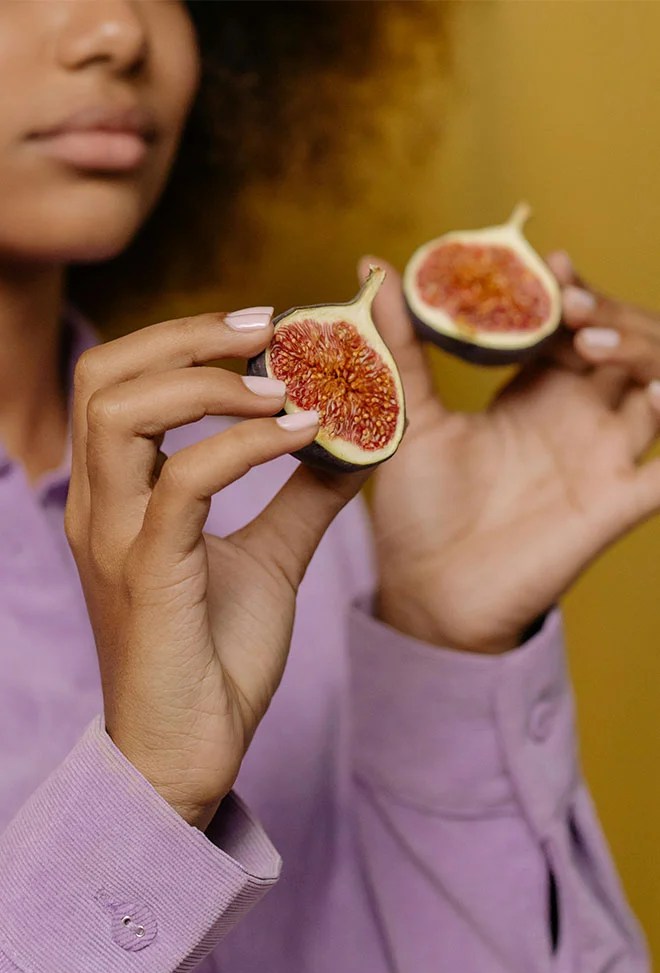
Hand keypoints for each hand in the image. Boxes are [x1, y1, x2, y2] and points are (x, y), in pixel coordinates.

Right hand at [66, 312, 364, 828]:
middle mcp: (102, 506)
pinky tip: (301, 436)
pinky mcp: (149, 575)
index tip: (264, 332)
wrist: (187, 755)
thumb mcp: (269, 559)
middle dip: (186, 335)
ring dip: (209, 381)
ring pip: (122, 411)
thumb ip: (302, 497)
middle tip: (269, 329)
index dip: (183, 340)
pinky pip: (186, 482)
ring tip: (283, 382)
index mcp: (119, 496)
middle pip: (103, 375)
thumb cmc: (214, 657)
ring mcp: (117, 538)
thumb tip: (354, 441)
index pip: (119, 382)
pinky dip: (246, 444)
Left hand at [360, 257, 659, 654]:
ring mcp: (601, 459)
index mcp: (535, 394)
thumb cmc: (419, 507)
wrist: (427, 589)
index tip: (551, 265)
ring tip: (592, 341)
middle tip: (567, 303)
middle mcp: (577, 418)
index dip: (573, 291)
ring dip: (642, 354)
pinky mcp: (614, 504)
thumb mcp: (408, 416)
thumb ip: (401, 344)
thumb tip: (371, 266)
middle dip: (607, 314)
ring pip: (657, 389)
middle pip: (624, 346)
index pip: (575, 325)